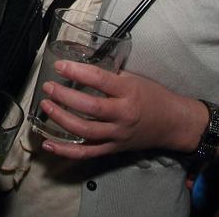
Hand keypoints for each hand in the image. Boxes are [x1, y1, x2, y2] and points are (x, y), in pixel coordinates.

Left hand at [36, 60, 204, 159]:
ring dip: (61, 119)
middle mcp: (123, 115)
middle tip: (48, 87)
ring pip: (85, 131)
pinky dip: (66, 150)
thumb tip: (81, 65)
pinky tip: (48, 143)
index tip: (60, 66)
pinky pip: (87, 153)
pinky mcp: (113, 149)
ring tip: (46, 106)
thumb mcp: (134, 78)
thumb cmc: (153, 96)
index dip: (77, 72)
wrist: (172, 123)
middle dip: (65, 97)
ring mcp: (117, 135)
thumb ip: (109, 75)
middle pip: (90, 107)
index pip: (100, 80)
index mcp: (129, 92)